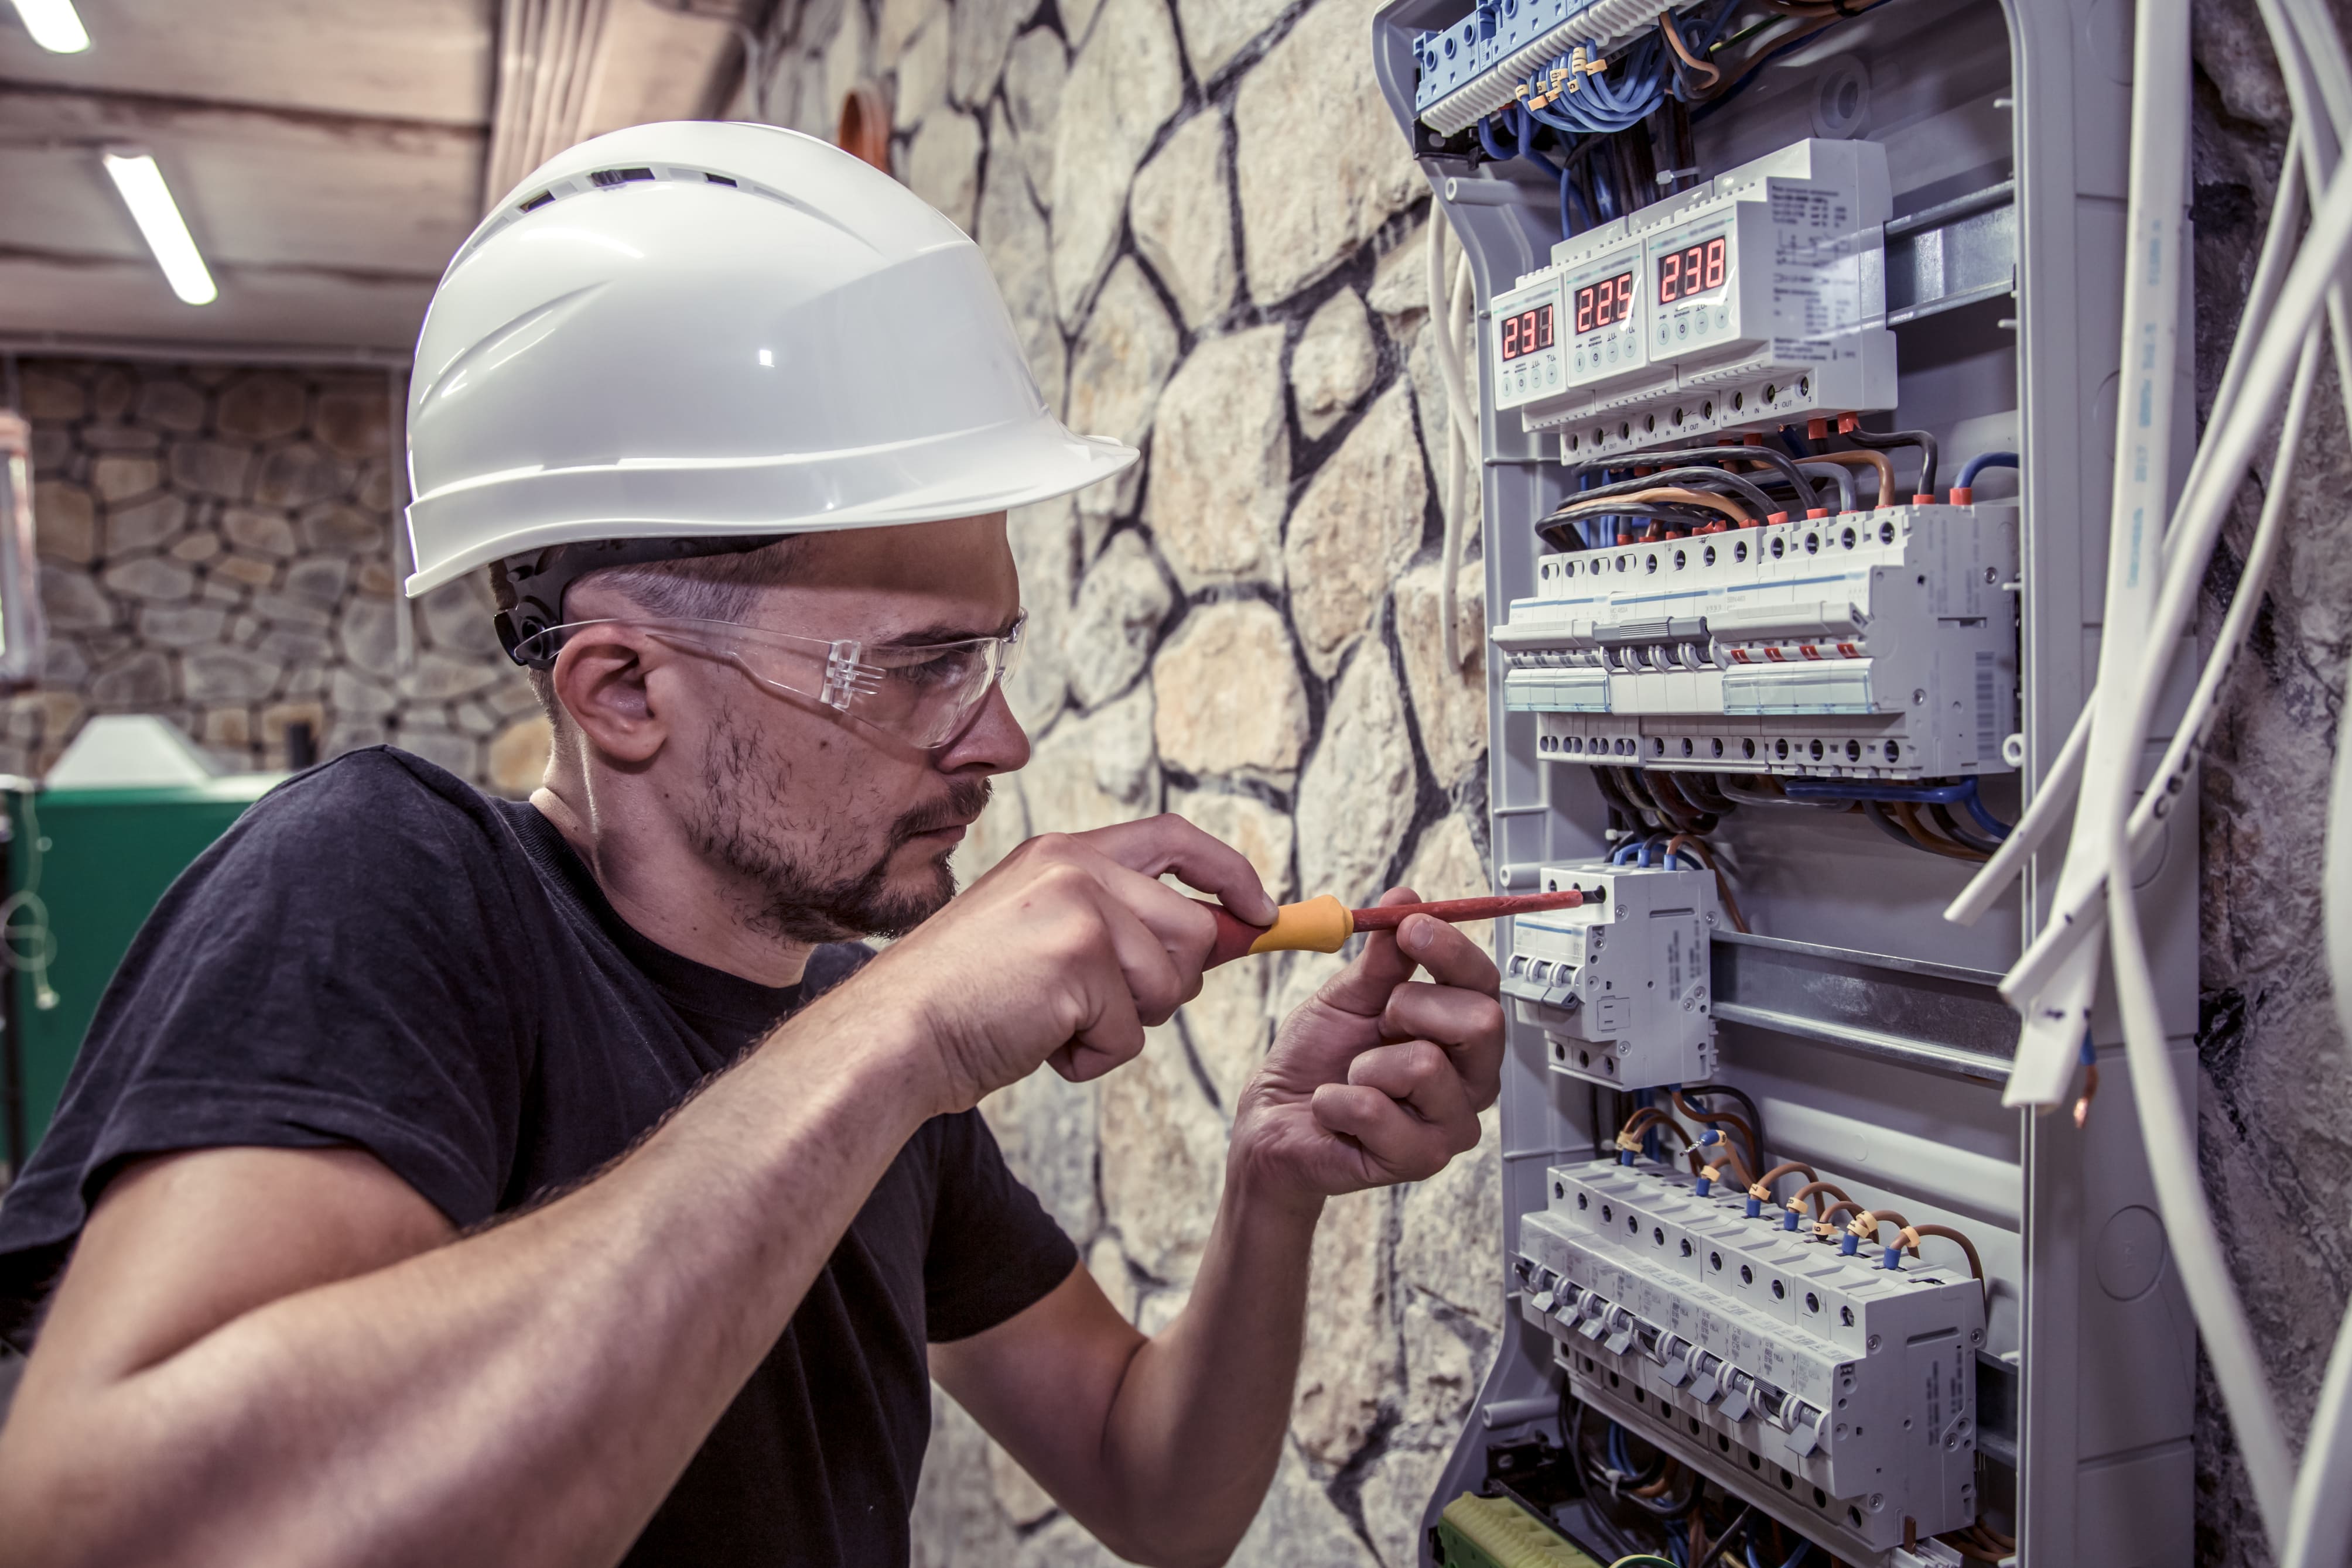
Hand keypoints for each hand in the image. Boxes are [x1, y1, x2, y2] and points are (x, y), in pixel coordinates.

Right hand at [853, 816, 1277, 1115]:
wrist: (893, 1035)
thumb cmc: (964, 1000)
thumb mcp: (1043, 932)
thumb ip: (1119, 921)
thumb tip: (1229, 932)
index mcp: (1063, 851)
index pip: (1175, 837)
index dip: (1229, 873)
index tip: (1261, 910)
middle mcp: (1076, 866)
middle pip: (1195, 929)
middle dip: (1168, 986)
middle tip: (1096, 1008)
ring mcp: (1079, 908)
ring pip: (1172, 986)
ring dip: (1123, 1025)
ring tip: (1051, 1020)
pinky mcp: (1079, 961)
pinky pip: (1131, 1035)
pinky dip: (1090, 1057)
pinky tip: (1038, 1042)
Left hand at [1228, 887, 1505, 1208]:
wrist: (1276, 1121)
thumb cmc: (1317, 1061)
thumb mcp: (1347, 997)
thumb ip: (1383, 957)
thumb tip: (1406, 898)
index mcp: (1460, 1034)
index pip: (1485, 983)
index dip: (1452, 950)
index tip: (1411, 927)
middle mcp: (1470, 1080)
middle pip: (1482, 1021)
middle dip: (1412, 1007)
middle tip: (1377, 1024)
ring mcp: (1450, 1125)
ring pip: (1426, 1065)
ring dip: (1366, 1063)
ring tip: (1352, 1077)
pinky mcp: (1418, 1161)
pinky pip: (1377, 1109)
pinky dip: (1336, 1101)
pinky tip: (1332, 1108)